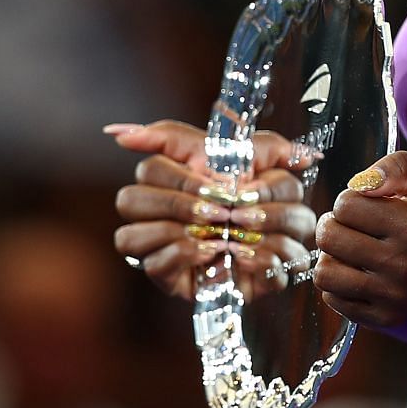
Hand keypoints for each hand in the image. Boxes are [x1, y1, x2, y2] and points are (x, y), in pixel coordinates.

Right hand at [109, 118, 319, 301]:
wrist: (283, 239)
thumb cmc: (263, 193)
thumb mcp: (253, 152)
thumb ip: (219, 134)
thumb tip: (122, 134)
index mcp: (171, 175)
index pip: (148, 168)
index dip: (180, 177)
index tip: (221, 184)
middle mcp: (153, 209)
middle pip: (129, 199)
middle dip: (179, 204)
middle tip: (222, 210)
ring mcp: (154, 244)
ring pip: (128, 236)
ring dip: (176, 231)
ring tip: (219, 232)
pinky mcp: (164, 274)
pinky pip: (153, 265)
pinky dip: (185, 255)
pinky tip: (215, 252)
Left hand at [313, 151, 406, 328]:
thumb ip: (394, 166)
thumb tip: (362, 183)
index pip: (345, 205)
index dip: (349, 200)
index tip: (365, 205)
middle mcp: (406, 264)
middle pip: (329, 238)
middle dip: (333, 224)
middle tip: (348, 225)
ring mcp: (396, 295)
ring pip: (325, 272)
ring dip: (331, 255)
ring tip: (347, 248)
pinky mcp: (386, 316)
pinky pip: (333, 299)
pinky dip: (338, 283)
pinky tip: (357, 271)